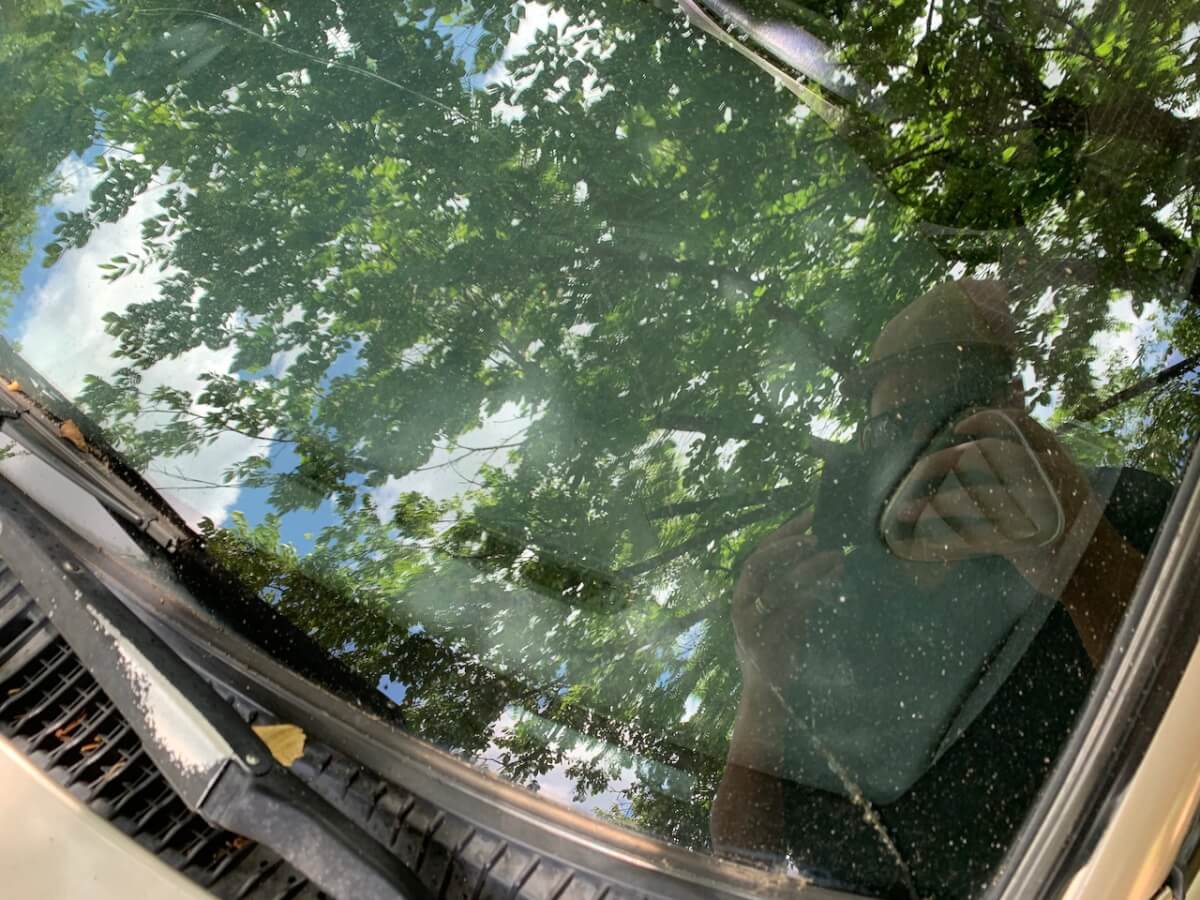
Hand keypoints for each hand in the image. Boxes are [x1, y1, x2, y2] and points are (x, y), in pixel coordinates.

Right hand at [732, 511, 843, 688]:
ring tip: (834, 556)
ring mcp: (750, 621)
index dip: (783, 532)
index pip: (759, 552)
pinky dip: (816, 591)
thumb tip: (825, 555)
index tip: (809, 516)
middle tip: (817, 536)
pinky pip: (793, 608)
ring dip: (808, 568)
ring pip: (777, 585)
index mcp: (742, 591)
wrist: (766, 692)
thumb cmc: (777, 647)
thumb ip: (794, 588)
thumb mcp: (783, 612)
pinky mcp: (766, 638)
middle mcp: (740, 602)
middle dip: (787, 545)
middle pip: (758, 562)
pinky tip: (835, 580)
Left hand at [889, 407, 1102, 592]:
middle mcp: (1048, 476)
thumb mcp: (1057, 471)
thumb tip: (1012, 387)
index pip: (1017, 423)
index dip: (983, 420)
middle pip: (986, 455)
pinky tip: (924, 539)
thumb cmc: (1064, 513)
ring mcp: (1039, 507)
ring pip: (976, 496)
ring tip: (906, 508)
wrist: (1093, 565)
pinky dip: (946, 536)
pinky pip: (976, 534)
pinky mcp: (1027, 541)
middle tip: (919, 469)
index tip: (957, 428)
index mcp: (1054, 456)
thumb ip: (1029, 440)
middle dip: (945, 462)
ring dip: (935, 504)